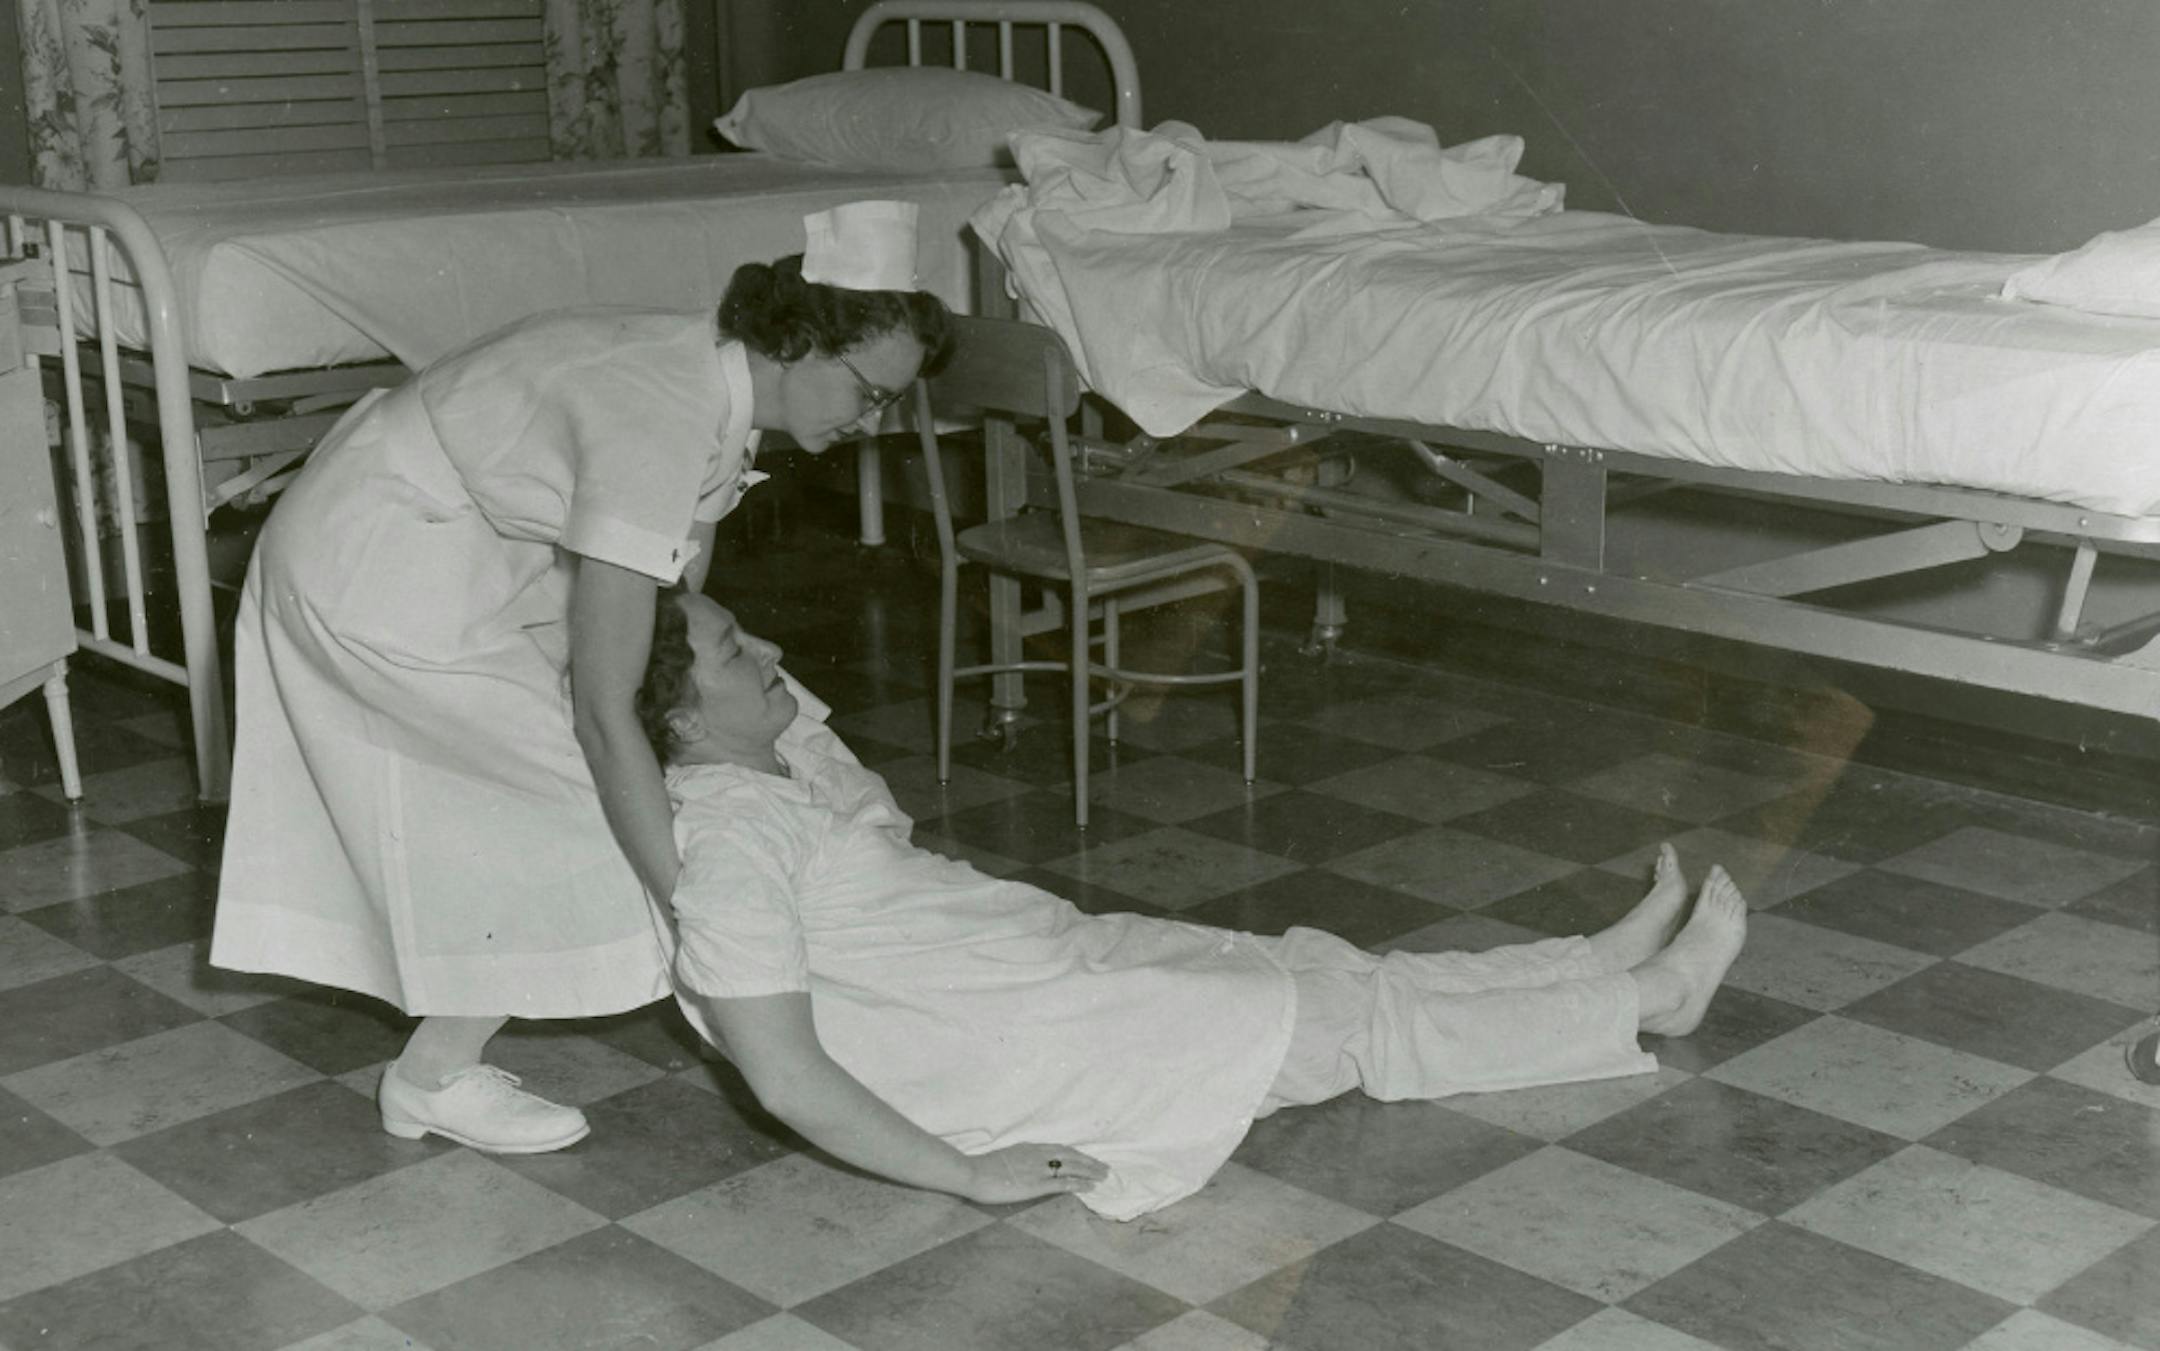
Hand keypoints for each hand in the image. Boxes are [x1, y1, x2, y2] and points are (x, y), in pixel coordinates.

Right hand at [964, 1143, 1108, 1202]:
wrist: (972, 1173)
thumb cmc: (982, 1168)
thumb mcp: (1005, 1157)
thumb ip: (1019, 1158)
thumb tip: (1026, 1164)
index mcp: (1030, 1148)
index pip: (1060, 1149)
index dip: (1077, 1154)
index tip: (1088, 1159)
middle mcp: (1038, 1155)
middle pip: (1071, 1156)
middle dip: (1089, 1162)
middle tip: (1104, 1168)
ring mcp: (1038, 1169)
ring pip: (1072, 1167)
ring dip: (1090, 1171)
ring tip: (1103, 1176)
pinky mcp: (1036, 1185)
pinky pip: (1063, 1183)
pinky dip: (1079, 1184)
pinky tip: (1090, 1187)